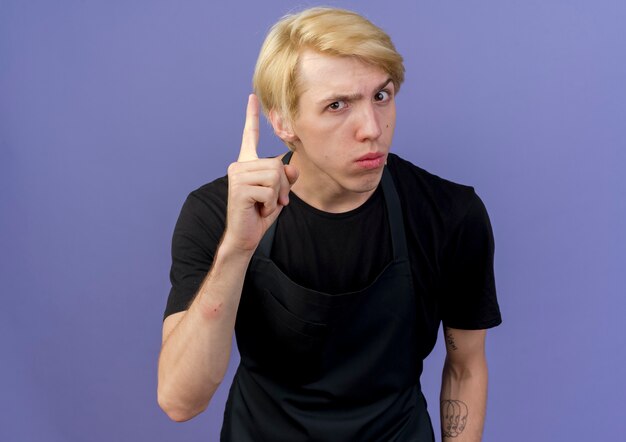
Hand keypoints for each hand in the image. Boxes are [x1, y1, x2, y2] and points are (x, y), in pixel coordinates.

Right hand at [223, 94, 298, 252]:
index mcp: (247, 163)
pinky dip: (271, 204)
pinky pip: (269, 191)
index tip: (252, 96)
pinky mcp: (239, 189)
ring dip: (276, 197)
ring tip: (263, 206)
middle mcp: (239, 165)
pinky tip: (258, 210)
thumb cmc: (260, 213)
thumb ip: (287, 179)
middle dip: (282, 187)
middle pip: (277, 164)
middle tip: (271, 202)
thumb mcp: (279, 193)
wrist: (244, 236)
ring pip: (275, 177)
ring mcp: (237, 176)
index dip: (252, 117)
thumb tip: (291, 169)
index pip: (250, 136)